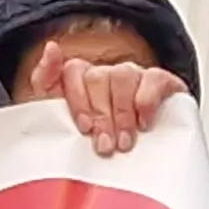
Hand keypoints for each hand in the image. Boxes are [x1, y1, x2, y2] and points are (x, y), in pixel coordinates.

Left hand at [39, 43, 186, 156]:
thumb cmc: (99, 142)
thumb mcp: (64, 121)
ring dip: (122, 113)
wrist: (147, 162)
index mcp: (82, 81)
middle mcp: (108, 73)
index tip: (85, 127)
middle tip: (106, 146)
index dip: (77, 98)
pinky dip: (147, 101)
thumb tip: (52, 46)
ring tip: (124, 142)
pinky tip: (144, 123)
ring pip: (123, 76)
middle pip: (98, 77)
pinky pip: (154, 79)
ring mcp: (135, 76)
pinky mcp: (162, 82)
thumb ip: (46, 83)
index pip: (73, 70)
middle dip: (101, 115)